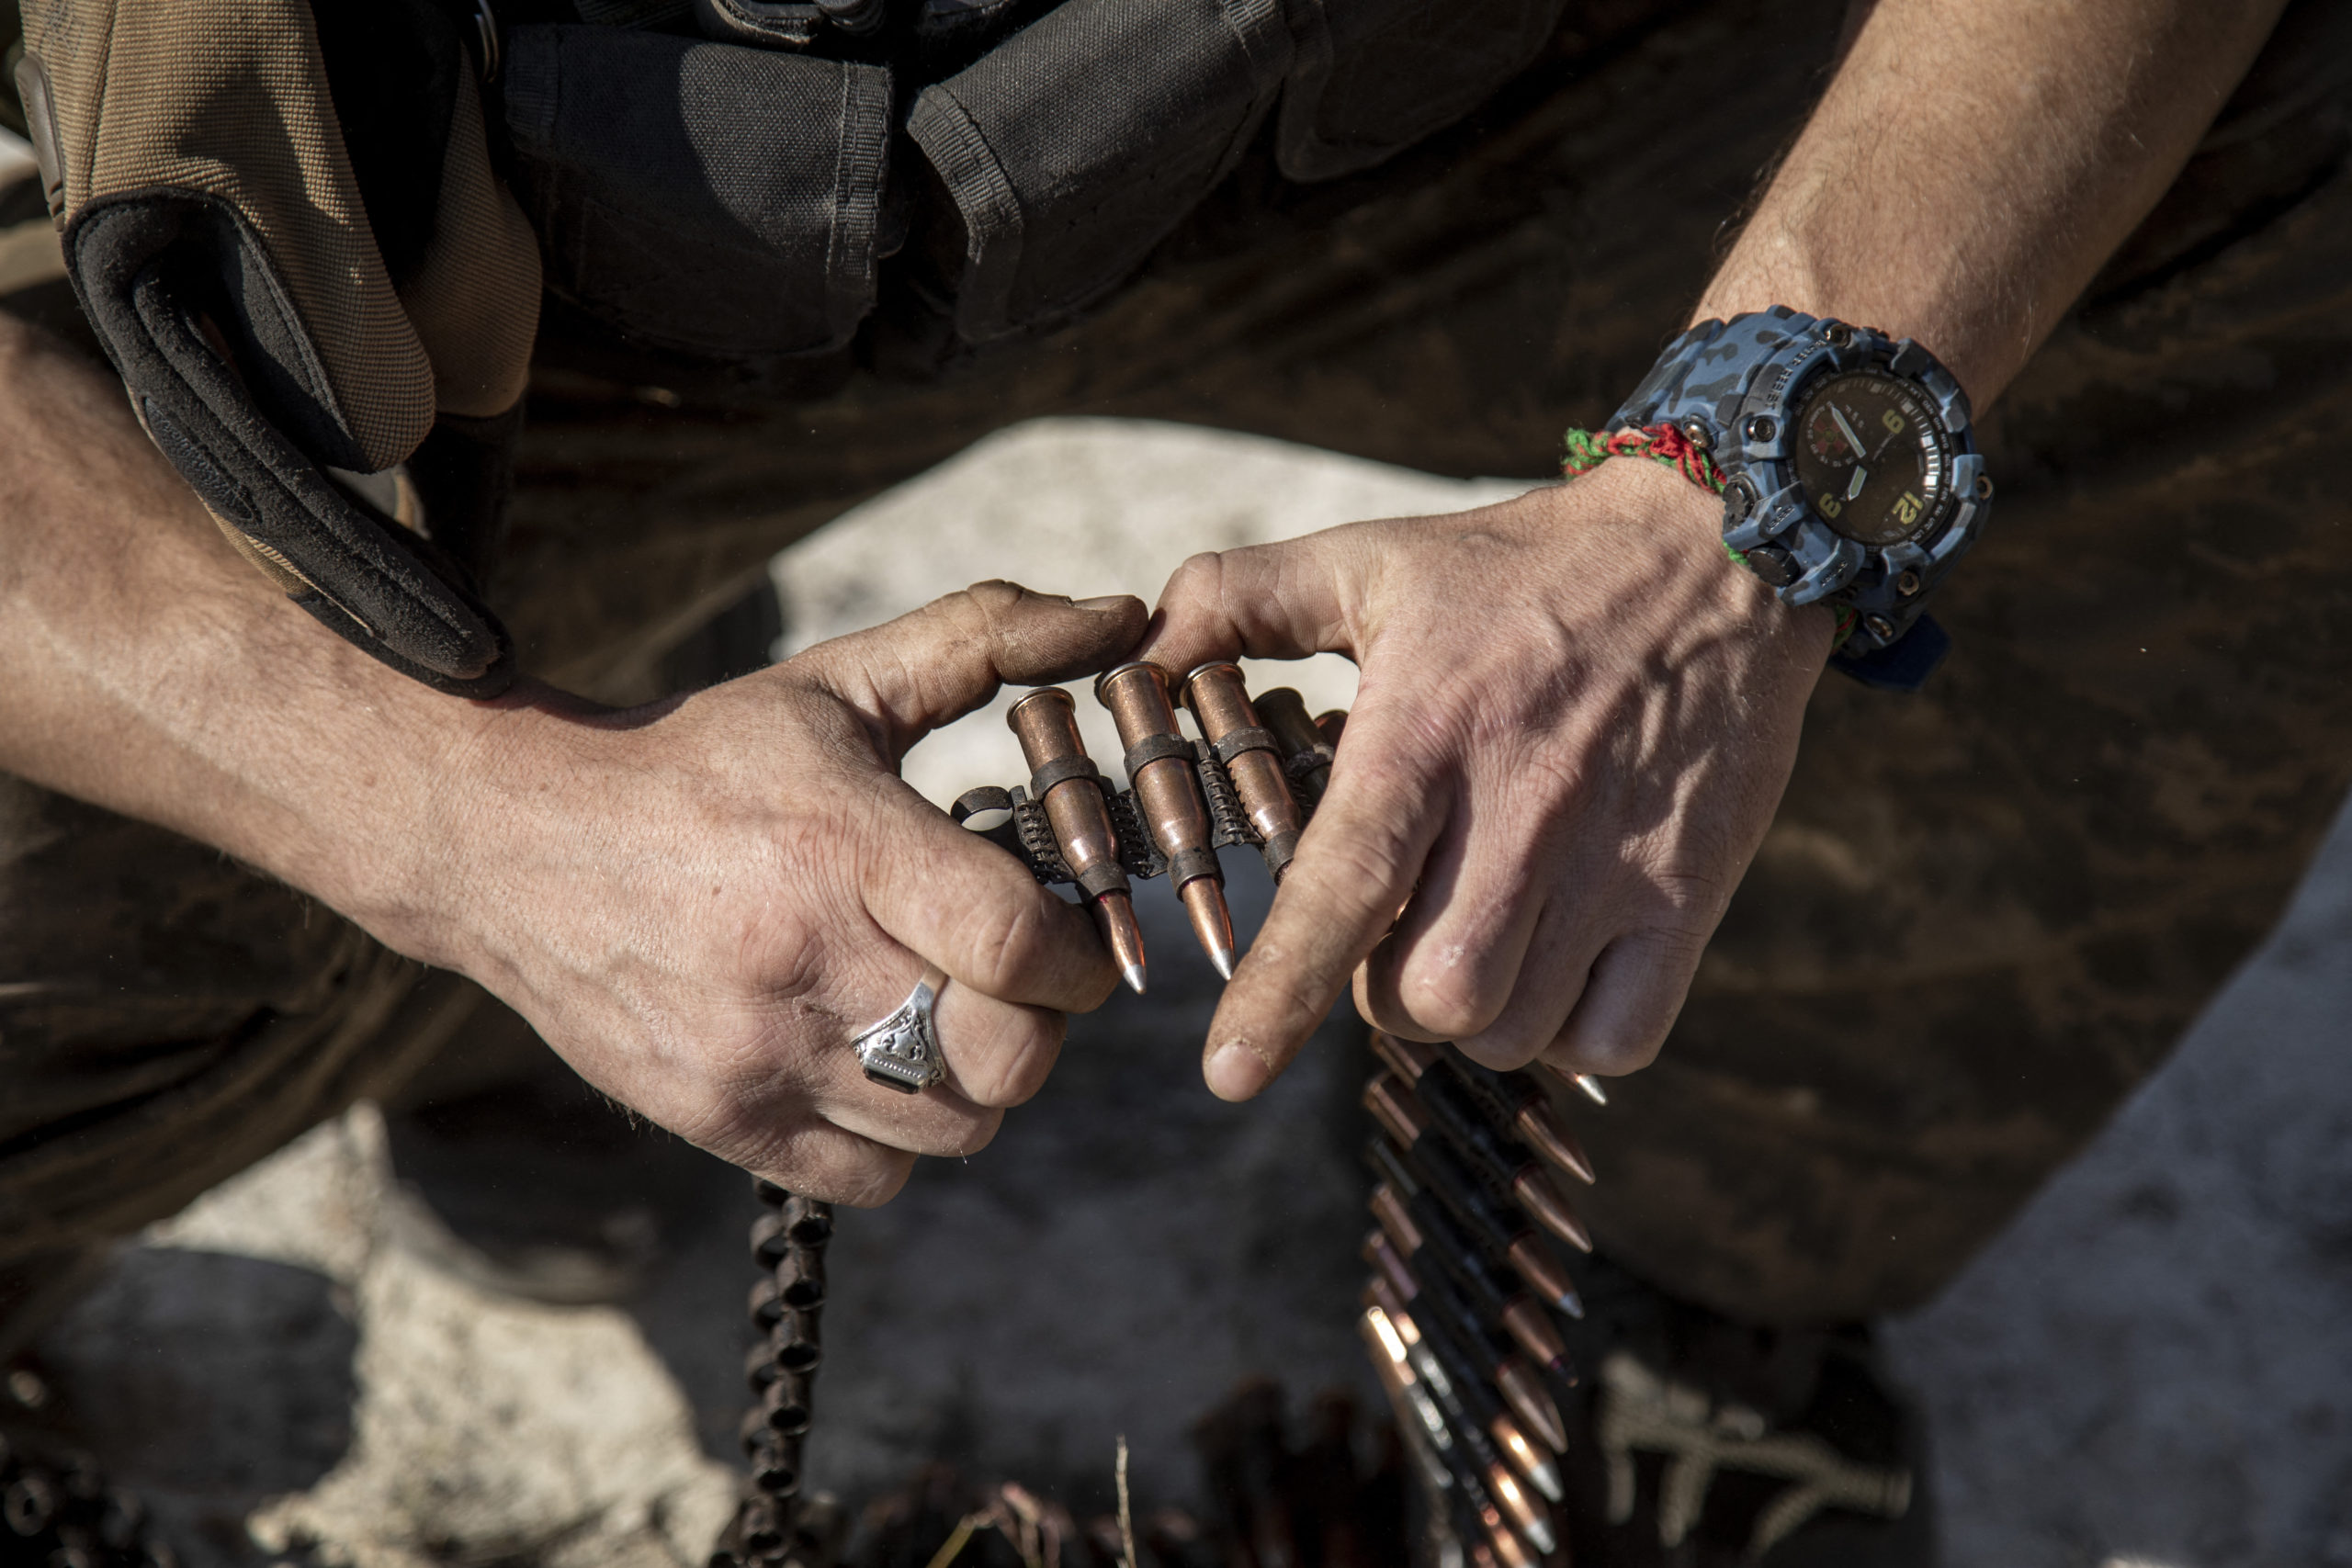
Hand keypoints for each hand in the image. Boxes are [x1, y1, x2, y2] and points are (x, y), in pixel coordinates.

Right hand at [400, 582, 1145, 1203]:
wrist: (513, 841)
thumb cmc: (703, 759)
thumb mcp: (840, 681)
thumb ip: (989, 639)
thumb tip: (1126, 614)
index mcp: (843, 848)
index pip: (1020, 946)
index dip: (1082, 952)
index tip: (1076, 931)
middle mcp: (802, 965)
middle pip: (1005, 1056)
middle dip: (1045, 1019)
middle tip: (1020, 975)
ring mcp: (757, 1058)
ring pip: (956, 1128)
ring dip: (981, 1077)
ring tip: (948, 1011)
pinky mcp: (721, 1123)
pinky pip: (877, 1177)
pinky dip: (903, 1136)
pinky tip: (880, 1062)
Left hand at [1139, 458, 1832, 1098]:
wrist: (1720, 546)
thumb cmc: (1520, 566)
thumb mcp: (1372, 559)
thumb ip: (1239, 600)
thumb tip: (1139, 656)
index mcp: (1428, 735)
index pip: (1345, 889)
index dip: (1281, 991)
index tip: (1228, 1074)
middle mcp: (1524, 809)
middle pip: (1429, 992)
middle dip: (1382, 995)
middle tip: (1389, 935)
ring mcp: (1617, 862)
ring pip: (1512, 1028)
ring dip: (1470, 1016)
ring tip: (1467, 939)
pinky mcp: (1693, 896)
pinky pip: (1614, 1039)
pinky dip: (1569, 1033)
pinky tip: (1551, 967)